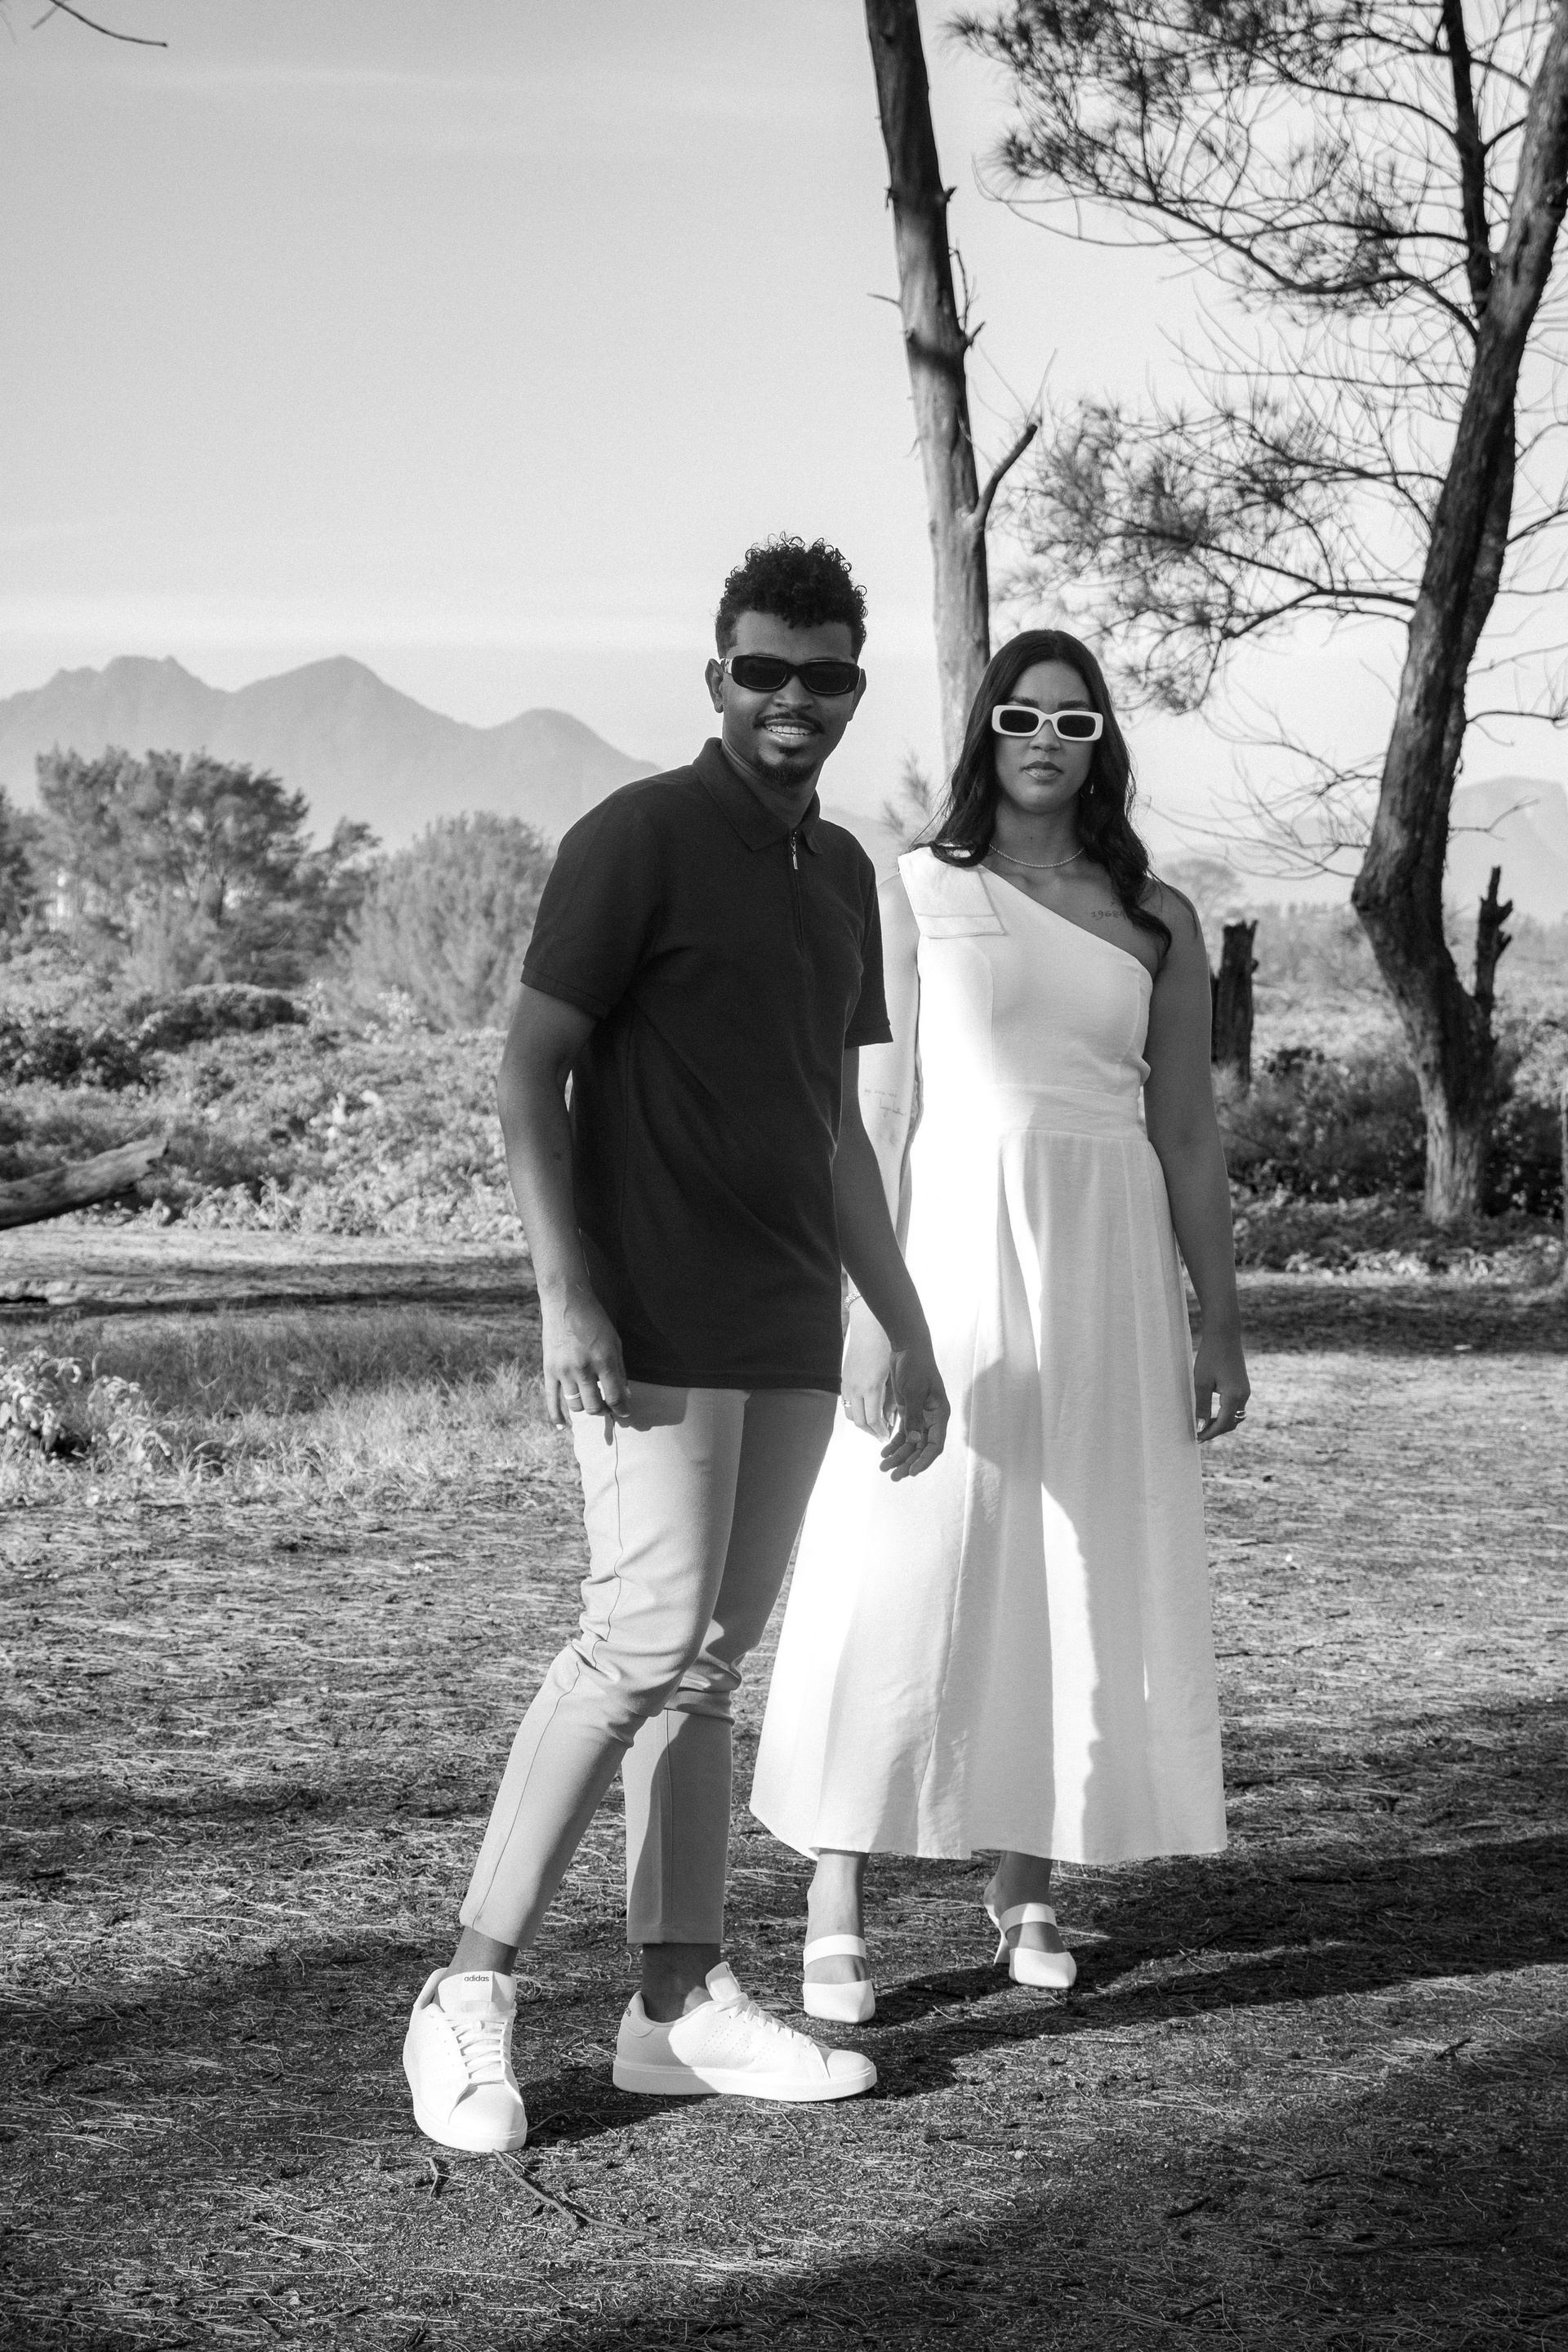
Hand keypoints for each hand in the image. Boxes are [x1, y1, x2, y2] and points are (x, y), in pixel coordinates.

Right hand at [541, 1284, 631, 1428]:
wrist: (566, 1303)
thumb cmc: (595, 1321)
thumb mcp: (615, 1342)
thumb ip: (619, 1370)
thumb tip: (623, 1395)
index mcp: (603, 1361)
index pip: (615, 1397)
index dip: (623, 1409)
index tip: (625, 1412)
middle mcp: (583, 1369)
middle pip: (595, 1406)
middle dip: (605, 1411)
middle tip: (609, 1407)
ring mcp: (564, 1371)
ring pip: (576, 1405)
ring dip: (586, 1408)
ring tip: (592, 1403)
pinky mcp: (549, 1370)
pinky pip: (551, 1400)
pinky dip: (556, 1416)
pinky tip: (562, 1427)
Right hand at [841, 1299, 893, 1436]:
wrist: (868, 1327)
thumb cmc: (885, 1349)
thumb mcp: (892, 1375)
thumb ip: (891, 1398)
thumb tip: (891, 1419)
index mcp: (871, 1387)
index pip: (873, 1420)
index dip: (881, 1432)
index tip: (888, 1437)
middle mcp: (855, 1388)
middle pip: (859, 1422)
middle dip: (871, 1432)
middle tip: (882, 1435)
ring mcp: (847, 1384)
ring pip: (850, 1414)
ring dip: (862, 1423)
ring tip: (875, 1425)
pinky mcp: (843, 1379)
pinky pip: (846, 1402)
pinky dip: (856, 1411)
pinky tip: (866, 1409)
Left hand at [879, 1331, 948, 1480]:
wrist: (907, 1346)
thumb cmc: (915, 1366)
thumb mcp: (914, 1391)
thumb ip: (914, 1416)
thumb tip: (914, 1441)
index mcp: (939, 1414)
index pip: (935, 1445)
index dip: (924, 1460)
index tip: (911, 1472)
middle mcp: (932, 1418)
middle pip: (921, 1448)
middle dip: (908, 1462)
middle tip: (893, 1475)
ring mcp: (920, 1415)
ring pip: (911, 1443)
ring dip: (898, 1455)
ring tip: (883, 1466)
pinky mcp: (909, 1410)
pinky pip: (903, 1432)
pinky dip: (894, 1443)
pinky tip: (884, 1453)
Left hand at [1194, 1327, 1248, 1441]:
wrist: (1224, 1334)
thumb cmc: (1210, 1356)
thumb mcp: (1201, 1383)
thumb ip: (1202, 1406)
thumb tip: (1201, 1425)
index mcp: (1234, 1396)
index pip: (1224, 1424)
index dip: (1210, 1433)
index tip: (1197, 1438)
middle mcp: (1244, 1395)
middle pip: (1232, 1423)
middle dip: (1216, 1431)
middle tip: (1199, 1434)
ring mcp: (1245, 1390)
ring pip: (1235, 1416)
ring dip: (1221, 1423)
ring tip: (1204, 1426)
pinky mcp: (1243, 1385)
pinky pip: (1236, 1406)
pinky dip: (1225, 1414)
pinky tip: (1212, 1413)